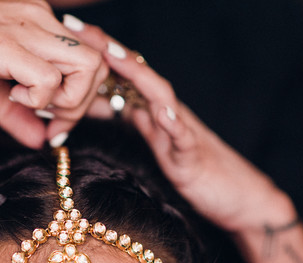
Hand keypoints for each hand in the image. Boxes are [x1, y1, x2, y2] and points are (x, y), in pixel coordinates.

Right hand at [0, 0, 106, 146]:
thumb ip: (17, 113)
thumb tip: (38, 142)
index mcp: (38, 20)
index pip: (90, 55)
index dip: (86, 94)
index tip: (60, 121)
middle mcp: (39, 16)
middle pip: (98, 63)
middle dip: (84, 104)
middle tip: (53, 123)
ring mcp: (24, 26)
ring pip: (87, 67)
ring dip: (68, 101)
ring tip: (35, 107)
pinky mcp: (4, 43)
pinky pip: (49, 78)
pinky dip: (40, 98)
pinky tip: (14, 95)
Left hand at [64, 16, 295, 231]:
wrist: (235, 196)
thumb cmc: (191, 168)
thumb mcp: (152, 142)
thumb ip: (129, 120)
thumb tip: (94, 104)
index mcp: (152, 109)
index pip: (122, 74)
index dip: (96, 54)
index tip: (67, 32)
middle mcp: (166, 112)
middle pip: (136, 73)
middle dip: (108, 50)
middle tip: (78, 27)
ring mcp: (182, 130)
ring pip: (159, 95)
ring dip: (136, 73)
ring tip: (112, 55)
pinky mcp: (194, 155)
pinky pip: (184, 137)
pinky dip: (174, 123)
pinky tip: (163, 113)